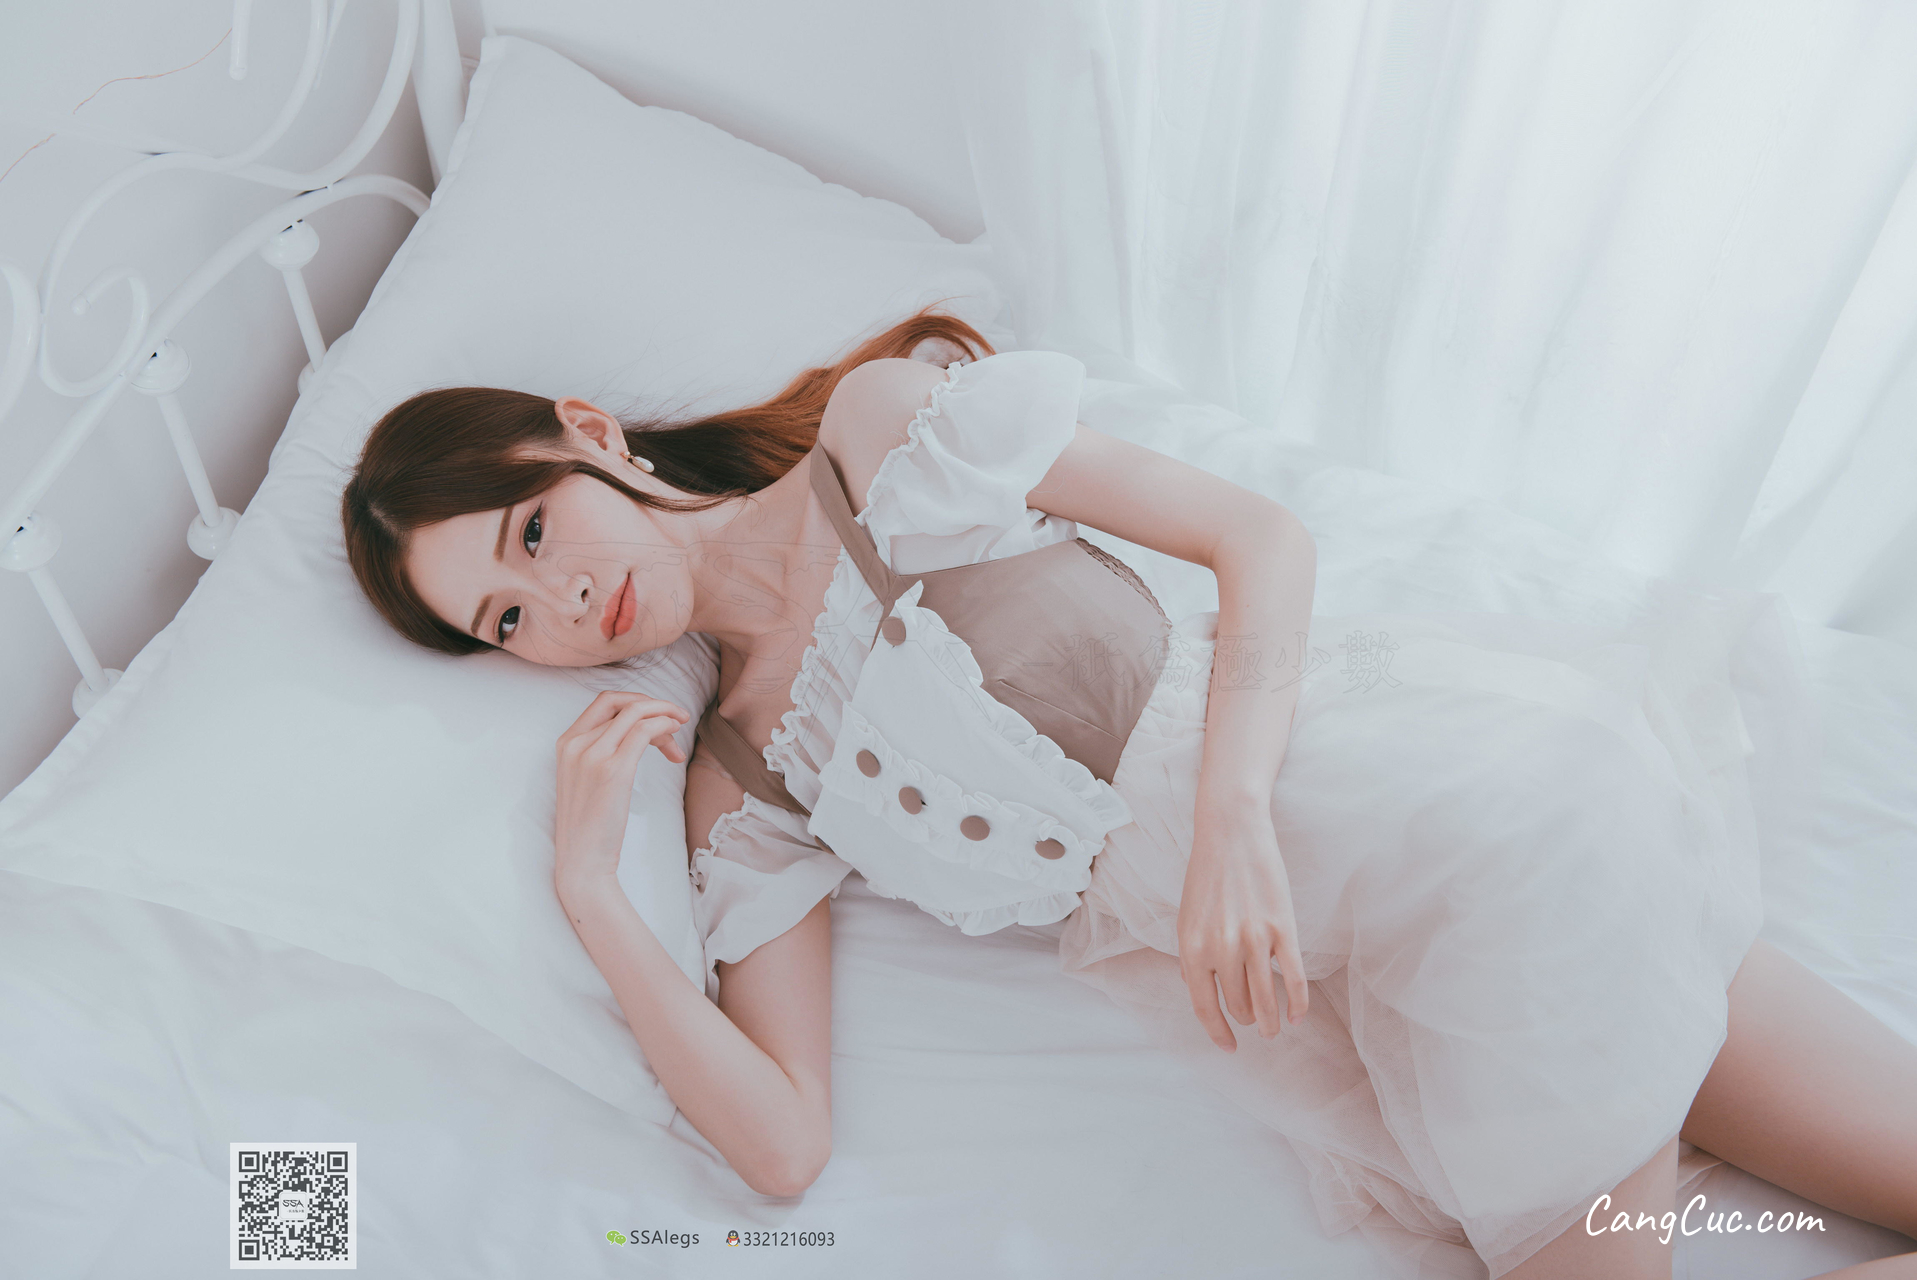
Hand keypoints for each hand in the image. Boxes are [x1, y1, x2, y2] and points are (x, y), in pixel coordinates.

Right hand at [553, 691, 690, 892]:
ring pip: (635, 713)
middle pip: (621, 703)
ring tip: (680, 728)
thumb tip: (640, 733)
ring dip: (664, 714)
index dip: (636, 701)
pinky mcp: (613, 770)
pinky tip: (674, 734)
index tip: (657, 714)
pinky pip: (643, 730)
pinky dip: (663, 724)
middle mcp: (575, 744)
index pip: (604, 702)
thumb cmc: (591, 824)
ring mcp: (592, 755)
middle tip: (677, 717)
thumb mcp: (588, 779)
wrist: (582, 860)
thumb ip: (603, 751)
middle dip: (653, 704)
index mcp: (566, 743)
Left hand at [1176, 792, 1308, 1050]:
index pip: (1204, 1006)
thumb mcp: (1187, 918)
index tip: (1229, 1046)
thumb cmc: (1207, 875)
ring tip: (1276, 1030)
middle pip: (1237, 1005)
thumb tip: (1197, 990)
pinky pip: (1292, 980)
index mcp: (1192, 948)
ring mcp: (1253, 940)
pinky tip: (1298, 1016)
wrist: (1232, 833)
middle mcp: (1221, 949)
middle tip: (1255, 1022)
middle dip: (1247, 1020)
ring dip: (1272, 1023)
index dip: (1217, 1032)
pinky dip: (1297, 1005)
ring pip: (1265, 1001)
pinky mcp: (1283, 929)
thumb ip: (1192, 956)